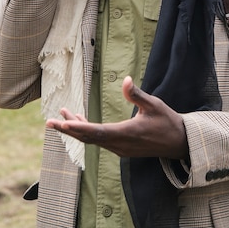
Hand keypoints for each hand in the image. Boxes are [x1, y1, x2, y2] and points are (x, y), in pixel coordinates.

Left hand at [46, 76, 187, 159]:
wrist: (179, 143)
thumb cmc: (167, 122)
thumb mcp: (154, 105)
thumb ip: (137, 94)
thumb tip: (125, 79)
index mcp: (127, 133)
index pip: (96, 132)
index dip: (77, 128)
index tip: (61, 124)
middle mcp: (120, 144)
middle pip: (88, 137)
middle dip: (69, 129)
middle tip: (49, 123)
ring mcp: (120, 148)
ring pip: (93, 139)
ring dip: (76, 129)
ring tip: (60, 117)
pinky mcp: (122, 148)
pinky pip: (99, 140)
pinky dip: (87, 131)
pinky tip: (79, 122)